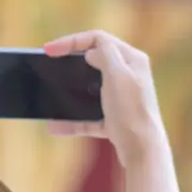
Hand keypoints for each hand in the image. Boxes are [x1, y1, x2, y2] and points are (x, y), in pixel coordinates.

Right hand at [42, 30, 168, 169]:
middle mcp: (129, 76)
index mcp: (132, 60)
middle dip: (70, 64)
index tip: (49, 50)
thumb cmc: (131, 111)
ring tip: (50, 96)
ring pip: (89, 90)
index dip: (71, 41)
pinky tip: (55, 127)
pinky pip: (88, 117)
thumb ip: (104, 55)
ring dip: (69, 94)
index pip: (98, 39)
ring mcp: (122, 99)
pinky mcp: (115, 120)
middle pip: (94, 62)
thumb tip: (91, 51)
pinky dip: (72, 121)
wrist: (143, 152)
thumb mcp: (117, 75)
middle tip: (49, 66)